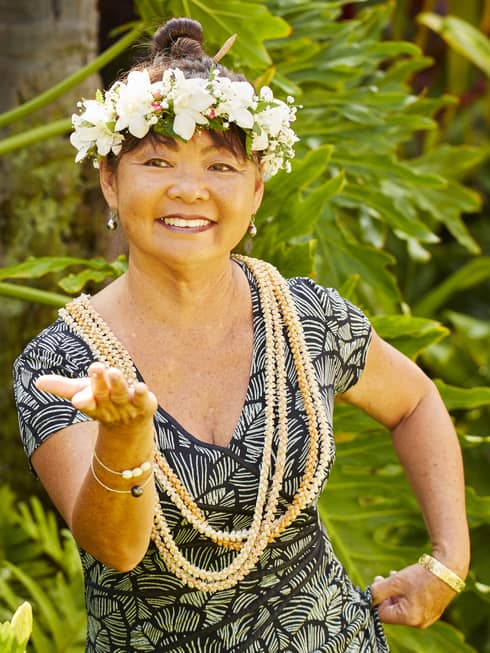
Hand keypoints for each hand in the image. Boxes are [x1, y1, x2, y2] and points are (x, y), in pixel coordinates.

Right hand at [35, 362, 157, 427]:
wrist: (129, 426)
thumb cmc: (102, 402)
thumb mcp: (83, 393)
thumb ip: (62, 387)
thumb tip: (37, 382)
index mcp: (93, 404)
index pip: (86, 403)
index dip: (84, 399)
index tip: (78, 397)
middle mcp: (109, 406)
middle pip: (103, 395)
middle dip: (99, 383)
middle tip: (96, 367)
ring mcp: (127, 406)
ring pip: (120, 395)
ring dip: (117, 384)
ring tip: (114, 371)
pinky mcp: (144, 404)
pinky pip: (142, 399)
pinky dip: (141, 393)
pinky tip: (141, 386)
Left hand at [371, 563, 458, 627]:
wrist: (448, 569)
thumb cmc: (421, 576)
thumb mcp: (395, 581)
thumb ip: (378, 590)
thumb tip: (368, 597)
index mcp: (409, 618)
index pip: (383, 614)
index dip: (376, 599)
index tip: (376, 582)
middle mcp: (419, 622)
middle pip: (393, 610)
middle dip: (386, 594)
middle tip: (381, 577)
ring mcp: (427, 617)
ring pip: (402, 606)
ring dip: (395, 591)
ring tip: (393, 575)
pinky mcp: (432, 610)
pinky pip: (413, 604)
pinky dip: (406, 593)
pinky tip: (405, 579)